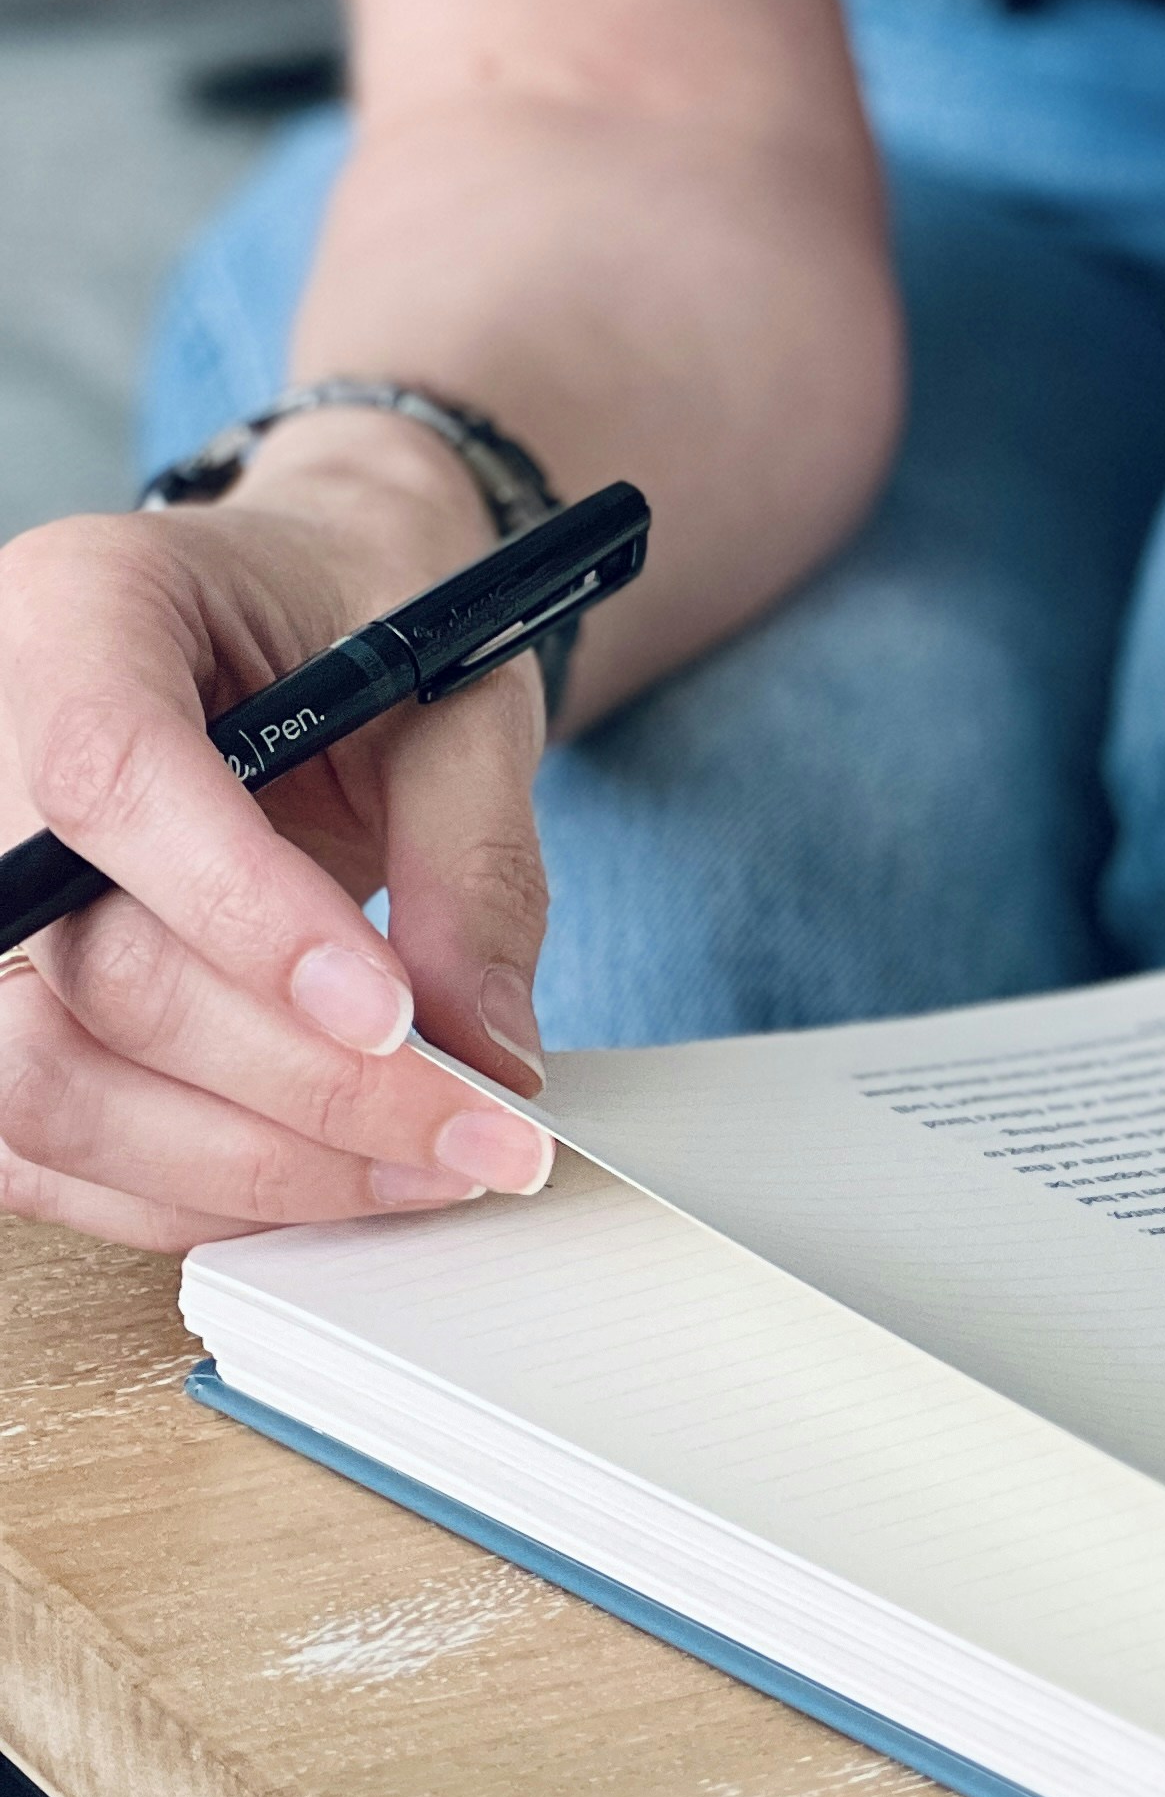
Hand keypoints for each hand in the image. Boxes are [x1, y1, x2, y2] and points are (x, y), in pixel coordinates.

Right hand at [0, 411, 560, 1249]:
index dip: (249, 920)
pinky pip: (34, 1143)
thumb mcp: (459, 699)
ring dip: (251, 1164)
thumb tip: (489, 1056)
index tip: (399, 1020)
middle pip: (87, 969)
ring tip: (428, 1168)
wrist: (298, 608)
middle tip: (482, 1136)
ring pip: (42, 1087)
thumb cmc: (365, 624)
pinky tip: (328, 1180)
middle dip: (304, 1084)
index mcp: (81, 611)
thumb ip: (476, 864)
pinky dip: (186, 1188)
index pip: (109, 778)